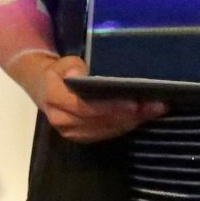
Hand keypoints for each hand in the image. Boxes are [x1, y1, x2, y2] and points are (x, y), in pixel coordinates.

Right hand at [16, 50, 165, 142]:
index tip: (134, 103)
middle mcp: (62, 120)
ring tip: (155, 110)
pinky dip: (126, 125)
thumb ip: (71, 66)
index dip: (111, 107)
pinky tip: (142, 117)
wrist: (43, 88)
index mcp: (55, 99)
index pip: (86, 107)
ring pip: (107, 129)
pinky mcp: (82, 138)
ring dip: (133, 121)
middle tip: (155, 105)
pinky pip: (107, 134)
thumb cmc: (58, 72)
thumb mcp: (63, 62)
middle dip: (130, 114)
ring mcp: (72, 132)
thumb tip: (78, 73)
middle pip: (101, 121)